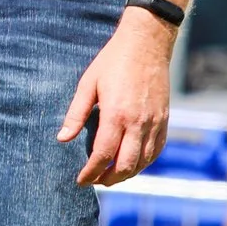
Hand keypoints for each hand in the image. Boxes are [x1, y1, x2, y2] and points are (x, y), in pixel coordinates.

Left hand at [57, 8, 174, 186]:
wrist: (147, 43)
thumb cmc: (113, 61)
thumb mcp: (88, 83)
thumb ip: (76, 114)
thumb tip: (62, 139)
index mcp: (116, 114)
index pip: (103, 155)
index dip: (91, 172)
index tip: (80, 180)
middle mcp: (138, 123)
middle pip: (125, 165)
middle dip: (108, 179)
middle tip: (94, 181)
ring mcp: (154, 123)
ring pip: (143, 162)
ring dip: (127, 174)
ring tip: (110, 176)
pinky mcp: (164, 120)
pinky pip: (156, 150)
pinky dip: (144, 163)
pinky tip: (133, 164)